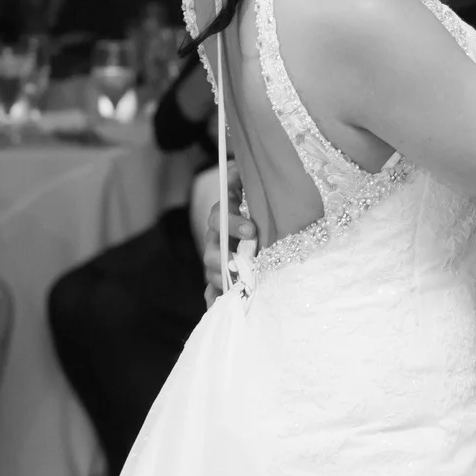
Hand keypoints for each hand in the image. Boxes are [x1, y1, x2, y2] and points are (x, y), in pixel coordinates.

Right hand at [195, 165, 259, 302]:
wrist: (264, 225)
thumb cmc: (259, 205)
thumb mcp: (254, 189)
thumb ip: (243, 178)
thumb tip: (238, 168)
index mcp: (224, 216)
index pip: (218, 216)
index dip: (231, 223)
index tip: (251, 229)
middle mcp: (217, 239)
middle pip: (211, 250)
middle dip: (225, 258)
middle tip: (242, 264)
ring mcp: (217, 262)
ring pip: (211, 273)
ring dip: (223, 280)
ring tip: (239, 287)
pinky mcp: (222, 281)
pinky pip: (212, 293)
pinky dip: (215, 300)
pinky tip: (221, 306)